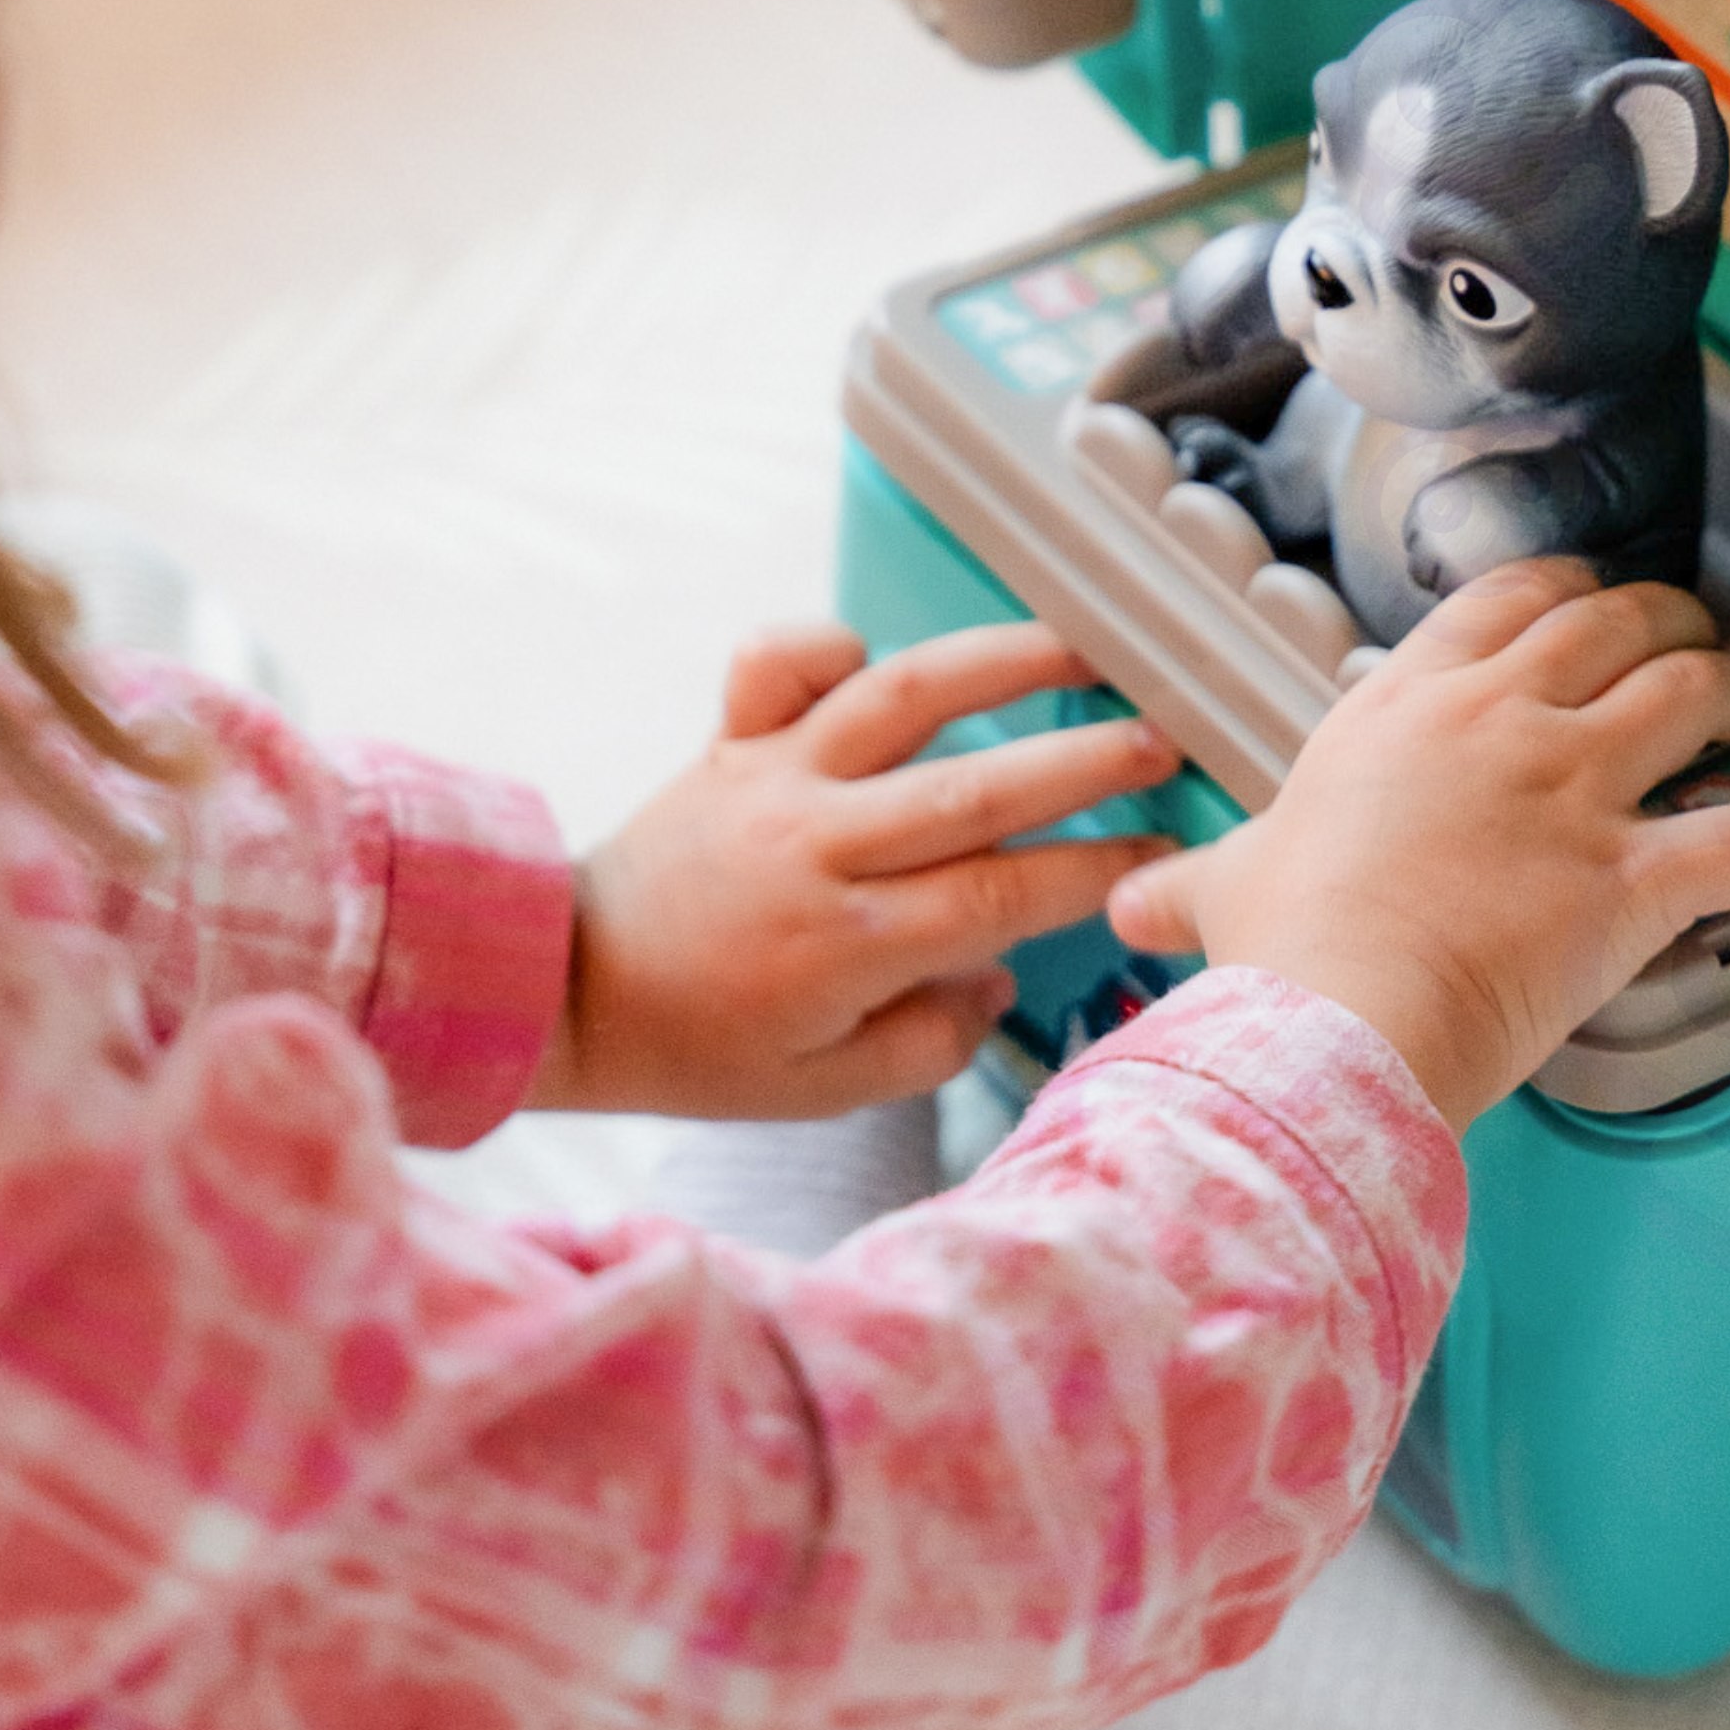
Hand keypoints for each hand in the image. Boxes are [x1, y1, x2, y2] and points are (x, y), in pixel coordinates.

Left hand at [530, 622, 1180, 1119]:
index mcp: (852, 942)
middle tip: (1161, 738)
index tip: (1163, 852)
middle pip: (976, 787)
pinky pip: (780, 665)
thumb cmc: (703, 1050)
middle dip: (1082, 759)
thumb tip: (998, 976)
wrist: (565, 992)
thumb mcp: (826, 1087)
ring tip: (1080, 643)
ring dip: (999, 661)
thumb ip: (929, 1042)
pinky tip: (878, 651)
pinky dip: (829, 641)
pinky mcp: (729, 741)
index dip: (1094, 869)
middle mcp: (820, 845)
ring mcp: (774, 780)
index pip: (1004, 892)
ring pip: (899, 697)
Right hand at [1107, 559, 1729, 1132]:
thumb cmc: (1279, 950)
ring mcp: (1570, 788)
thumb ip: (1191, 884)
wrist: (1332, 1014)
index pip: (1503, 602)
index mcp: (1405, 706)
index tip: (1590, 600)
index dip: (1564, 590)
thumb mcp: (1228, 891)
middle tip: (1693, 643)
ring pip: (1690, 691)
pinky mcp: (1631, 875)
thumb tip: (1128, 901)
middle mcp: (1497, 719)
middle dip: (1667, 621)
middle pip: (1613, 623)